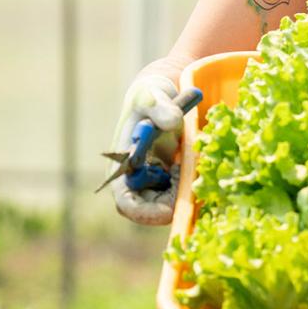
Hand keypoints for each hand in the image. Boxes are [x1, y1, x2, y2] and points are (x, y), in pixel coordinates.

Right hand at [107, 74, 184, 226]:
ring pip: (165, 203)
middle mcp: (133, 179)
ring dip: (178, 193)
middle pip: (148, 208)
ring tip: (181, 164)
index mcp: (121, 165)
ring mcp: (150, 180)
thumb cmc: (149, 97)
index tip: (168, 211)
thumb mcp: (152, 96)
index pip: (126, 201)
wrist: (158, 98)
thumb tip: (172, 121)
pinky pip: (177, 192)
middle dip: (169, 203)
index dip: (144, 212)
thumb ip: (161, 107)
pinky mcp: (166, 179)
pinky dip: (186, 184)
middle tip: (186, 182)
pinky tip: (185, 163)